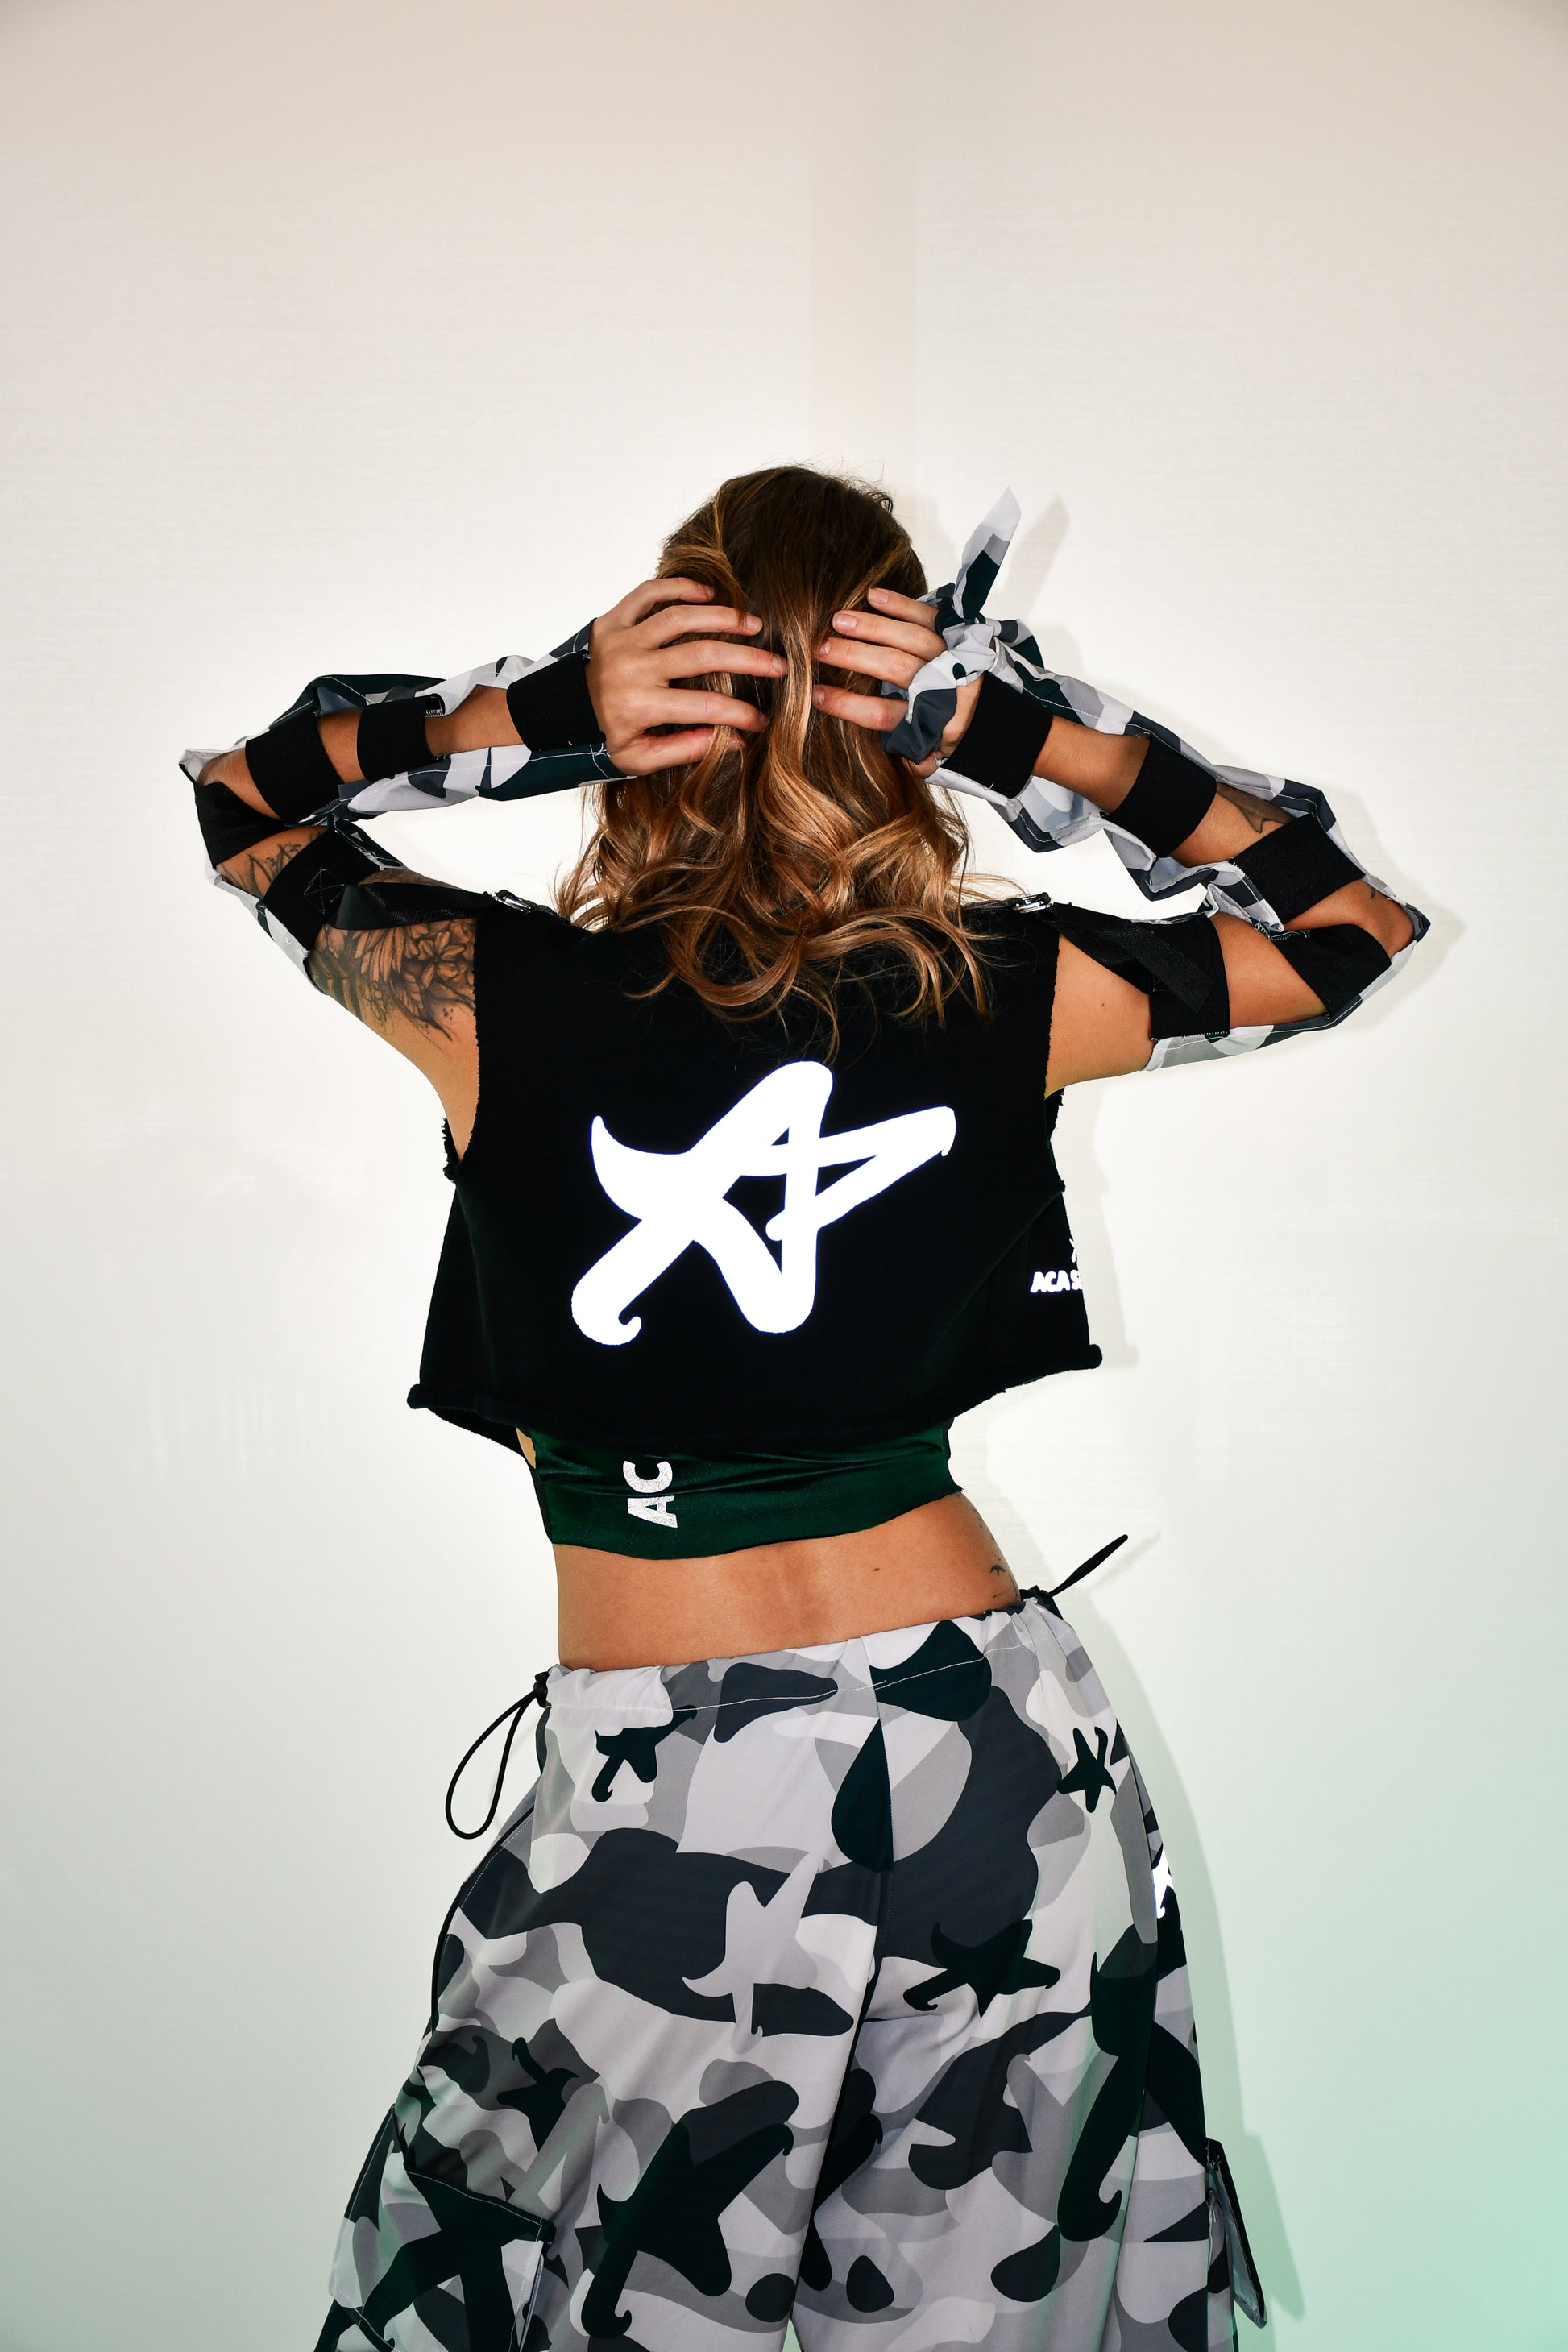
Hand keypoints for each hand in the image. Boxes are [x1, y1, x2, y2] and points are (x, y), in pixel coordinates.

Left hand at [587, 578, 785, 772]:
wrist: (557, 712)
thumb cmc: (604, 736)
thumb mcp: (639, 758)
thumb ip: (685, 749)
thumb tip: (734, 741)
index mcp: (639, 706)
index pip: (705, 707)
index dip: (740, 713)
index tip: (762, 720)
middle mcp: (632, 668)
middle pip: (702, 654)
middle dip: (748, 659)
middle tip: (779, 664)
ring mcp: (621, 639)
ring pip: (680, 616)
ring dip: (722, 617)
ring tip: (752, 624)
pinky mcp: (612, 619)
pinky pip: (648, 593)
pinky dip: (679, 588)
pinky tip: (709, 595)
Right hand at [811, 586, 980, 774]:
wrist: (1010, 720)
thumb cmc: (963, 740)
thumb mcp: (937, 760)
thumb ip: (908, 756)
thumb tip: (881, 749)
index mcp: (932, 723)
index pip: (882, 713)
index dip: (847, 705)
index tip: (816, 695)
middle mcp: (943, 687)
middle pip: (892, 667)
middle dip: (853, 656)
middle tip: (819, 650)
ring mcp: (952, 657)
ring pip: (907, 637)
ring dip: (870, 626)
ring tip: (837, 620)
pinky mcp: (960, 634)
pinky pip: (928, 616)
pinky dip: (901, 605)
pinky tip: (872, 596)